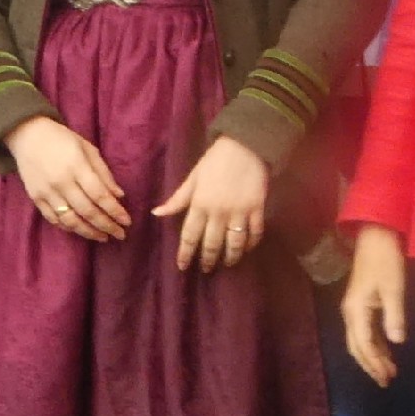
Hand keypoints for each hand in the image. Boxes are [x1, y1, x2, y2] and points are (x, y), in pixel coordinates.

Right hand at [5, 116, 129, 241]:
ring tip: (103, 237)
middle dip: (106, 226)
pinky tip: (81, 230)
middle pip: (87, 211)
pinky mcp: (35, 198)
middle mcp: (61, 182)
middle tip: (120, 235)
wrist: (27, 135)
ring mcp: (46, 192)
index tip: (127, 221)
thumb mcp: (88, 149)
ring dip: (89, 232)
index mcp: (77, 166)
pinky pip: (54, 219)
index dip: (115, 211)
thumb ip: (103, 173)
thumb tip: (119, 195)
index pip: (100, 195)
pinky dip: (69, 228)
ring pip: (70, 220)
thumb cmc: (62, 139)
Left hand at [152, 135, 268, 271]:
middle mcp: (218, 212)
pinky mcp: (257, 209)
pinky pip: (255, 233)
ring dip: (231, 257)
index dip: (185, 254)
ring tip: (228, 263)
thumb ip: (177, 199)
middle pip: (212, 244)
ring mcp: (239, 212)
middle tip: (206, 269)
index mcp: (200, 204)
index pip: (189, 236)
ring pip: (235, 243)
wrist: (245, 146)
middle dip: (208, 260)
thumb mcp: (193, 178)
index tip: (183, 267)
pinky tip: (247, 248)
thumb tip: (157, 213)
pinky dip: (251, 243)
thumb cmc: (215, 161)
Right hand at [341, 225, 405, 386]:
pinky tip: (385, 351)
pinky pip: (364, 331)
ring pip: (359, 341)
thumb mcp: (393, 288)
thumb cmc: (385, 260)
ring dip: (372, 356)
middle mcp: (350, 313)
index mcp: (356, 310)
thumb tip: (396, 342)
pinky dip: (374, 344)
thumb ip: (394, 316)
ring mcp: (354, 309)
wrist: (376, 237)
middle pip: (357, 347)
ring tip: (387, 372)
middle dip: (370, 365)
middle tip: (385, 381)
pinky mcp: (361, 304)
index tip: (388, 376)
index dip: (375, 362)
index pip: (364, 344)